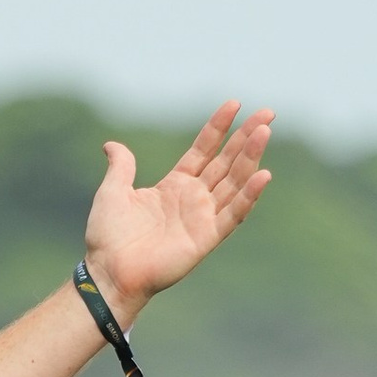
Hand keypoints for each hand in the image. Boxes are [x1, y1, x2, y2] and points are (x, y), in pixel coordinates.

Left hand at [85, 100, 273, 306]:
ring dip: (251, 158)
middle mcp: (193, 198)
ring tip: (265, 132)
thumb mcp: (112, 192)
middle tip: (268, 112)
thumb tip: (111, 145)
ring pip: (234, 182)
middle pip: (226, 161)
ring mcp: (202, 217)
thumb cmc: (108, 237)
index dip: (218, 128)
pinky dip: (248, 196)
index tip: (234, 104)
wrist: (109, 272)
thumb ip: (121, 166)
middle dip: (246, 137)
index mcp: (174, 185)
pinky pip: (232, 214)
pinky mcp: (206, 238)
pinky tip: (263, 175)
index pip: (203, 150)